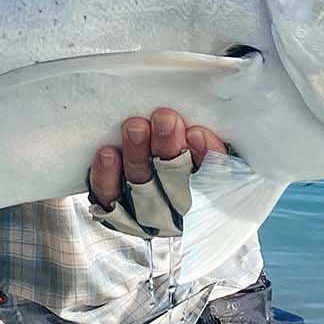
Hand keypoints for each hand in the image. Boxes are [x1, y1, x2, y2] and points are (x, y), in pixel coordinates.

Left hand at [88, 107, 227, 236]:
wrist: (135, 157)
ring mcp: (148, 211)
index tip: (197, 133)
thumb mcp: (206, 133)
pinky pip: (110, 198)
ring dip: (138, 156)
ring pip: (143, 186)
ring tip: (134, 126)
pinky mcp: (117, 211)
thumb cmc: (183, 137)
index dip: (207, 156)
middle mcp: (180, 206)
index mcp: (210, 187)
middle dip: (169, 149)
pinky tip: (107, 153)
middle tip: (164, 118)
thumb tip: (202, 112)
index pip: (215, 177)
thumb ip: (208, 133)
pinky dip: (107, 177)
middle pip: (176, 182)